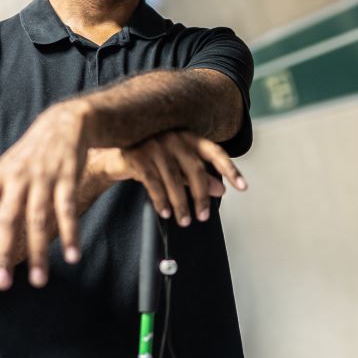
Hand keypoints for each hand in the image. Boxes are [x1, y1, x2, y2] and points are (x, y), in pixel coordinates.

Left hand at [0, 101, 89, 290]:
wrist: (63, 123)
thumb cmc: (31, 155)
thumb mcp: (6, 172)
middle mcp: (17, 178)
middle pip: (7, 221)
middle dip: (3, 254)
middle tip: (2, 284)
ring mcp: (43, 178)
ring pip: (38, 221)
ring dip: (38, 253)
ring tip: (40, 281)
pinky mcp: (67, 178)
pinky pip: (67, 210)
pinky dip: (71, 234)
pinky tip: (73, 256)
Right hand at [95, 129, 247, 226]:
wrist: (115, 156)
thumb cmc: (152, 160)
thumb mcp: (177, 168)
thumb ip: (198, 176)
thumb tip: (221, 190)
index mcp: (188, 137)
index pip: (214, 152)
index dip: (230, 169)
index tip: (242, 187)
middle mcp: (174, 137)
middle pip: (195, 170)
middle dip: (201, 197)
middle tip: (203, 217)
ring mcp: (155, 144)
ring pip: (174, 179)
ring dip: (180, 204)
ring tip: (184, 220)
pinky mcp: (138, 156)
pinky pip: (153, 182)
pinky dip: (161, 200)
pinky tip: (164, 213)